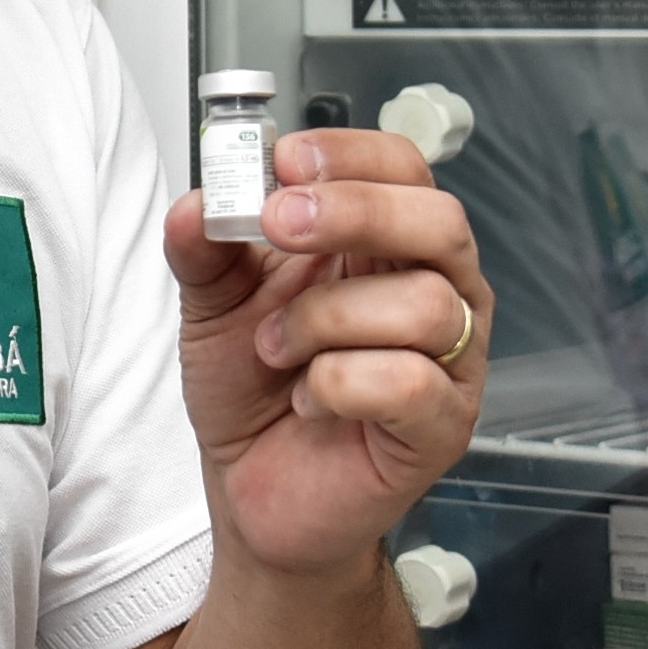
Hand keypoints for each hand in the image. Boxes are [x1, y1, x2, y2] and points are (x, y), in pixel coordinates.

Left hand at [167, 127, 490, 578]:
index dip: (350, 154)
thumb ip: (205, 249)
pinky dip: (341, 384)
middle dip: (355, 211)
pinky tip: (311, 398)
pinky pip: (411, 382)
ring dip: (325, 318)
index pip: (403, 167)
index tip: (283, 161)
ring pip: (424, 303)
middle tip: (280, 224)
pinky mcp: (442, 426)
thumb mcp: (213, 305)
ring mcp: (450, 361)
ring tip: (277, 350)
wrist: (254, 494)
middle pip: (439, 220)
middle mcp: (435, 290)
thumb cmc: (255, 393)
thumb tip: (197, 203)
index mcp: (386, 246)